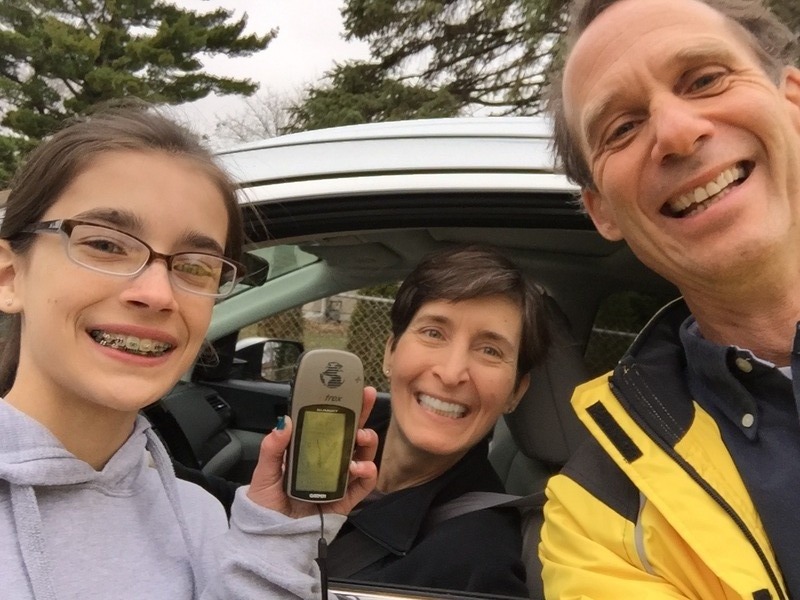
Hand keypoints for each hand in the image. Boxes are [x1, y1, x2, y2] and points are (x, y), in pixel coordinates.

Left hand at [246, 386, 378, 518]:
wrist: (270, 536)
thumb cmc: (266, 502)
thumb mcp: (264, 471)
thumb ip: (273, 447)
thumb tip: (285, 420)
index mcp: (310, 449)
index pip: (329, 423)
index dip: (341, 406)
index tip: (350, 389)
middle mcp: (328, 461)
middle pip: (351, 433)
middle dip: (363, 414)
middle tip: (367, 399)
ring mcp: (340, 479)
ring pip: (363, 455)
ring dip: (367, 442)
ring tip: (361, 438)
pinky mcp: (347, 499)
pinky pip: (364, 484)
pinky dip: (367, 472)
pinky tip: (358, 468)